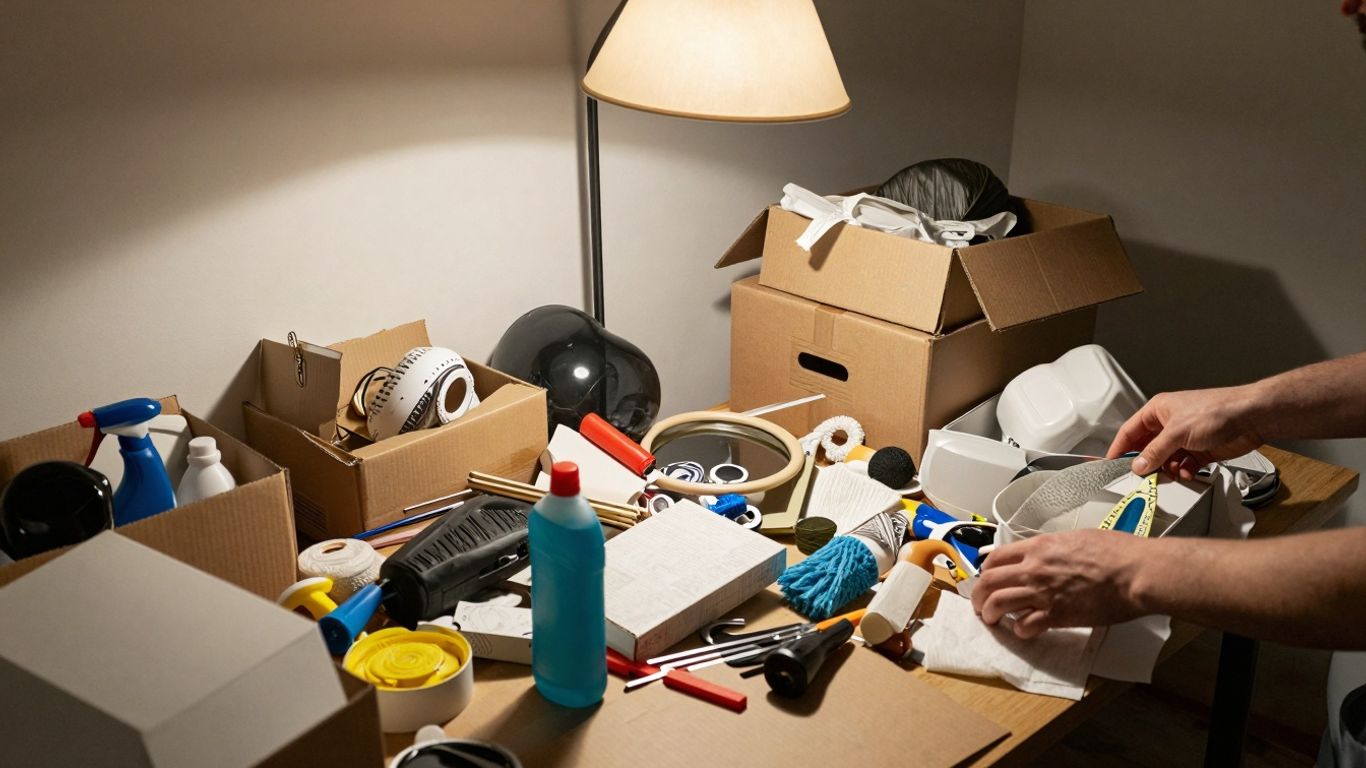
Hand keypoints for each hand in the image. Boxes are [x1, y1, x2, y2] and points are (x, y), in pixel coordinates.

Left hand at [972, 529, 1148, 638]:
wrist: (1135, 572)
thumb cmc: (1115, 551)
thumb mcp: (1076, 538)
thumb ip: (1053, 547)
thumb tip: (1045, 552)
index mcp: (1038, 547)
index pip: (996, 557)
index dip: (985, 570)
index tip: (985, 578)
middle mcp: (1034, 569)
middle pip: (989, 582)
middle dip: (979, 595)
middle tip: (980, 604)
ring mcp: (1043, 593)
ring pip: (998, 604)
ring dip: (990, 614)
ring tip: (991, 620)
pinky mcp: (1057, 615)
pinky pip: (1025, 626)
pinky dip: (1019, 630)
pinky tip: (1023, 630)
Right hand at [1106, 386, 1264, 478]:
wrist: (1251, 418)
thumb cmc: (1217, 411)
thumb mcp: (1177, 432)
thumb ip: (1155, 452)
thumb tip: (1138, 465)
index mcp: (1158, 411)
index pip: (1130, 431)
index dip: (1119, 447)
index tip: (1111, 464)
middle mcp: (1170, 424)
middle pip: (1148, 447)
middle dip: (1146, 462)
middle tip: (1141, 476)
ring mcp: (1185, 438)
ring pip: (1166, 459)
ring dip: (1167, 470)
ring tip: (1170, 475)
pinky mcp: (1200, 450)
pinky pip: (1184, 465)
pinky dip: (1184, 472)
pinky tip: (1188, 473)